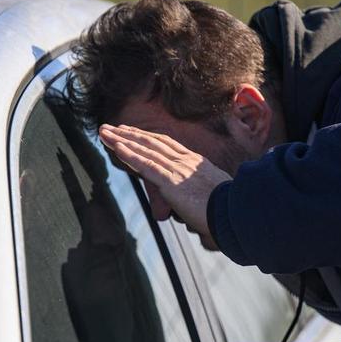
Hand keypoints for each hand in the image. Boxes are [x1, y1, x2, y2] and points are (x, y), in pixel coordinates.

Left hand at [98, 124, 229, 242]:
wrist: (236, 212)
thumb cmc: (230, 210)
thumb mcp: (214, 199)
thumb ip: (201, 199)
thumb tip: (195, 213)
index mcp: (196, 163)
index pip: (167, 145)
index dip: (148, 138)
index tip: (134, 132)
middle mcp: (185, 161)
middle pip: (152, 142)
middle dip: (130, 134)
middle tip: (112, 128)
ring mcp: (177, 169)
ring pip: (144, 149)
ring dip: (122, 140)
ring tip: (104, 133)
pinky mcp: (170, 181)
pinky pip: (144, 164)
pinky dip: (128, 154)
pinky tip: (115, 147)